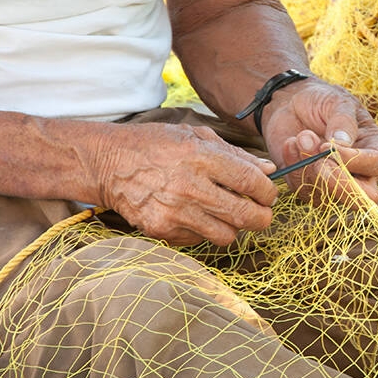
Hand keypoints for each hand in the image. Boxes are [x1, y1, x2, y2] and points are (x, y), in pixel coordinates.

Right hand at [96, 123, 277, 245]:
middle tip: (262, 213)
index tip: (269, 194)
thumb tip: (269, 170)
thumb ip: (235, 154)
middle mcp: (189, 187)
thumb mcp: (196, 136)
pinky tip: (195, 215)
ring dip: (233, 228)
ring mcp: (174, 212)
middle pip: (245, 216)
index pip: (251, 182)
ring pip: (226, 236)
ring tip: (226, 214)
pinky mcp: (161, 230)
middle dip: (262, 218)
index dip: (268, 192)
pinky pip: (199, 241)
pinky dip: (204, 231)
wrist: (107, 162)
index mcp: (201, 158)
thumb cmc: (156, 145)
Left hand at [261, 79, 377, 204]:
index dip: (352, 159)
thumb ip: (343, 121)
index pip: (375, 164)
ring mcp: (337, 184)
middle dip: (335, 182)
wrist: (293, 104)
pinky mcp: (311, 188)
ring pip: (327, 195)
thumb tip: (342, 144)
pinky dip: (293, 166)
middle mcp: (362, 173)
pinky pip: (303, 190)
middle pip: (360, 198)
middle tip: (316, 160)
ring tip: (301, 136)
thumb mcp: (337, 101)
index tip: (326, 143)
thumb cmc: (323, 100)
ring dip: (308, 165)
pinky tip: (291, 143)